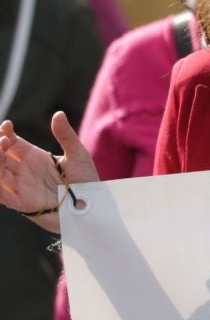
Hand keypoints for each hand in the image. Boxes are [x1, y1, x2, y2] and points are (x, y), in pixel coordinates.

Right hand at [0, 112, 97, 233]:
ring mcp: (21, 187)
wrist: (91, 205)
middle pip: (1, 157)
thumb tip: (58, 114)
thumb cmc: (86, 180)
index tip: (7, 125)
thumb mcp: (77, 154)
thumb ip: (66, 135)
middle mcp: (24, 171)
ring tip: (0, 149)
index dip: (6, 134)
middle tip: (3, 140)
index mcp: (34, 158)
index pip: (13, 143)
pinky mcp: (21, 203)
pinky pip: (2, 195)